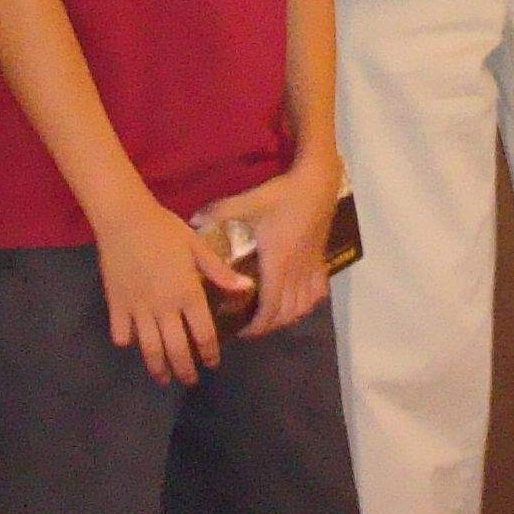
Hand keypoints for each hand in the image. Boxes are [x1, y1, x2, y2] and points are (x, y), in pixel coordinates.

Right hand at [94, 194, 246, 383]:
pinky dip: (128, 342)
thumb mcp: (198, 247)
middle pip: (176, 350)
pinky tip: (134, 343)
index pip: (203, 335)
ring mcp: (138, 309)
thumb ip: (221, 272)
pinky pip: (121, 334)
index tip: (212, 364)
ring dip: (158, 368)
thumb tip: (246, 288)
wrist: (125, 219)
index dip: (209, 353)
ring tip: (163, 377)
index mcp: (188, 294)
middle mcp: (164, 308)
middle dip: (185, 370)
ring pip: (149, 349)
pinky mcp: (116, 306)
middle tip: (190, 380)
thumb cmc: (166, 230)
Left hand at [207, 150, 343, 336]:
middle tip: (251, 327)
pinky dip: (308, 304)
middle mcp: (296, 272)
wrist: (317, 182)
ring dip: (288, 318)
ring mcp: (311, 267)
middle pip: (286, 313)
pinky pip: (318, 292)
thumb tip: (192, 220)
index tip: (241, 331)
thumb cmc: (282, 195)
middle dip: (268, 326)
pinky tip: (299, 302)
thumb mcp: (248, 202)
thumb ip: (220, 212)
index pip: (269, 308)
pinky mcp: (321, 259)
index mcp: (277, 264)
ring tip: (272, 317)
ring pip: (303, 306)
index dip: (257, 326)